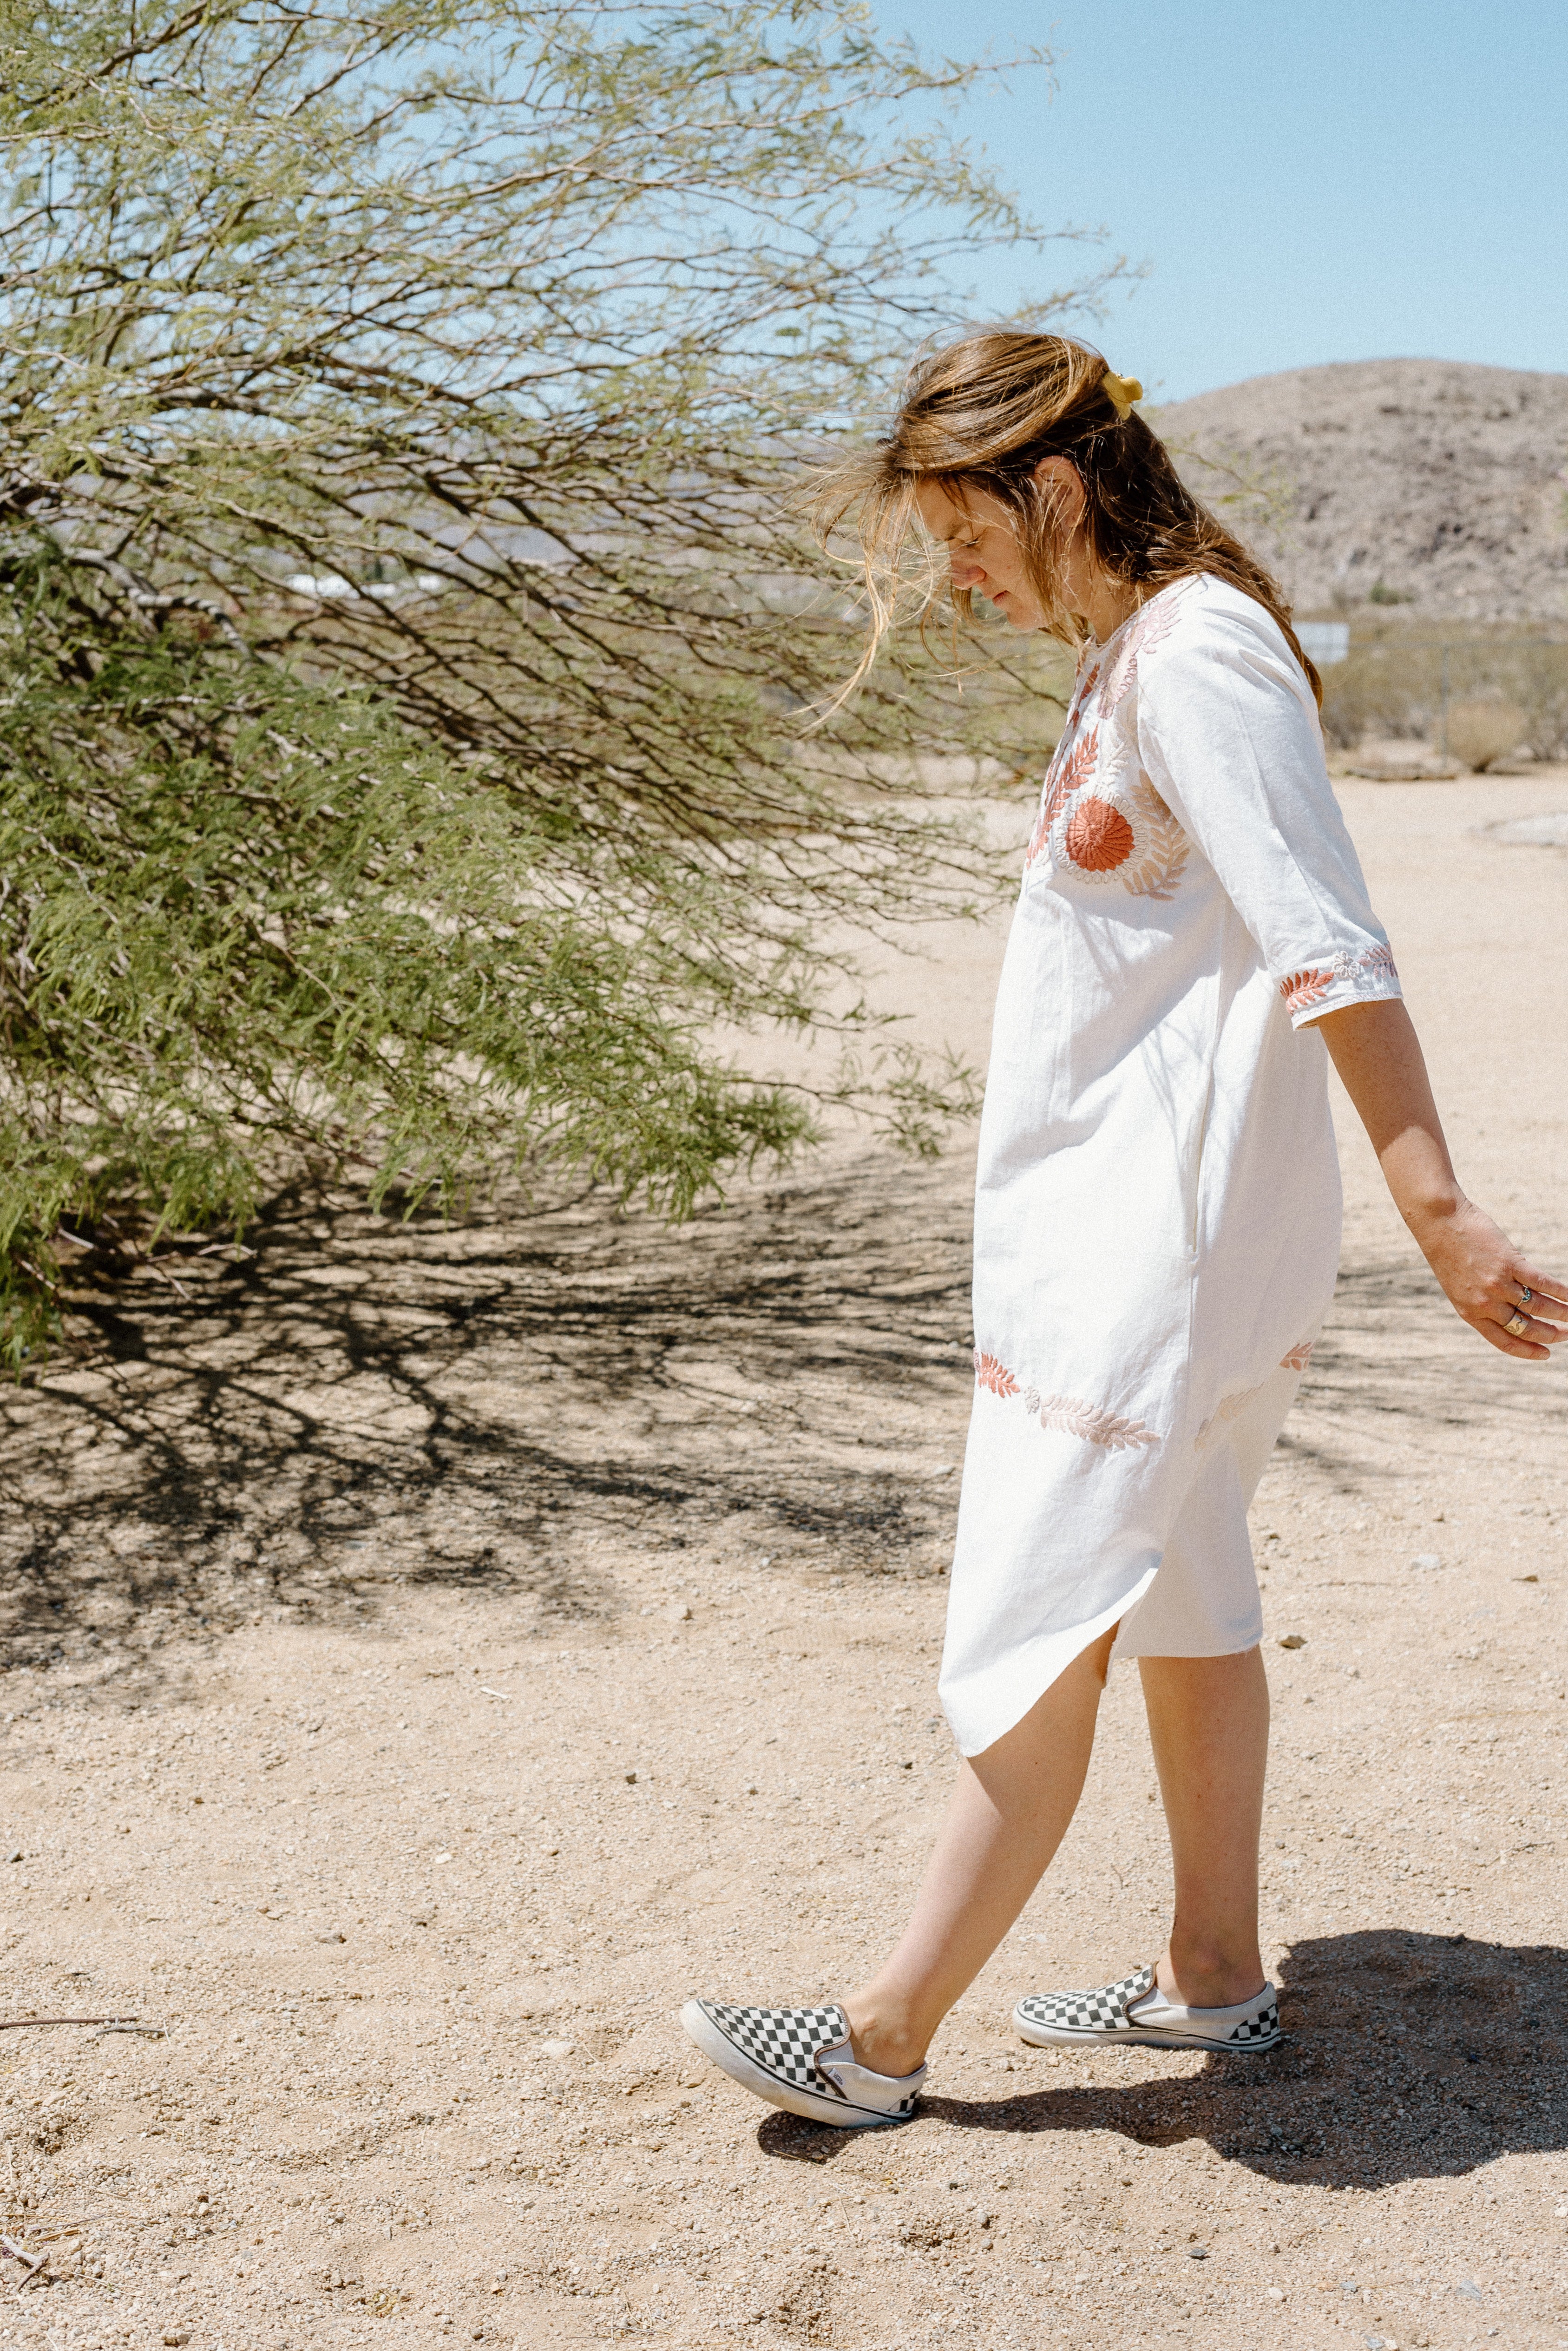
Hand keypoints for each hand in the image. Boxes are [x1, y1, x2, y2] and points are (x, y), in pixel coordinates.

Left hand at [1408, 1198, 1567, 1360]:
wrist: (1438, 1222)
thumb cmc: (1447, 1251)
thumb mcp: (1459, 1286)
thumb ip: (1483, 1300)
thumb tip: (1515, 1307)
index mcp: (1469, 1312)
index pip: (1504, 1341)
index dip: (1528, 1350)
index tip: (1545, 1354)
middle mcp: (1484, 1303)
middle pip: (1525, 1327)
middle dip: (1550, 1334)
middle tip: (1566, 1334)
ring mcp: (1497, 1284)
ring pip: (1538, 1307)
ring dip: (1561, 1313)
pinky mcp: (1509, 1263)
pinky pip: (1542, 1283)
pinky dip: (1561, 1292)